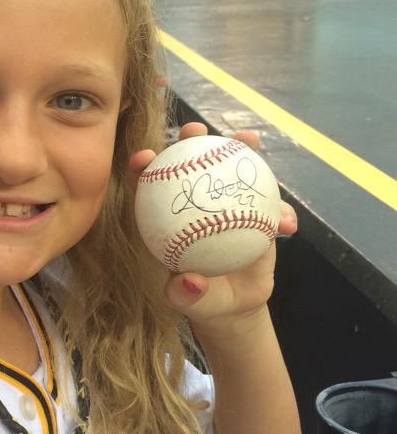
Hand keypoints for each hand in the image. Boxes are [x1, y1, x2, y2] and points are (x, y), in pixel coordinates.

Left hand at [129, 122, 296, 326]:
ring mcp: (228, 200)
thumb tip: (187, 283)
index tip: (145, 157)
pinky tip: (289, 224)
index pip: (149, 185)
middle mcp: (196, 201)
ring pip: (231, 166)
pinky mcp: (257, 209)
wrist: (233, 302)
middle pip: (189, 161)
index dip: (143, 166)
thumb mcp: (191, 303)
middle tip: (195, 130)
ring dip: (240, 148)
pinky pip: (270, 202)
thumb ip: (184, 296)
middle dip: (189, 137)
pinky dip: (281, 210)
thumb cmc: (202, 300)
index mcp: (168, 217)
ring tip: (250, 140)